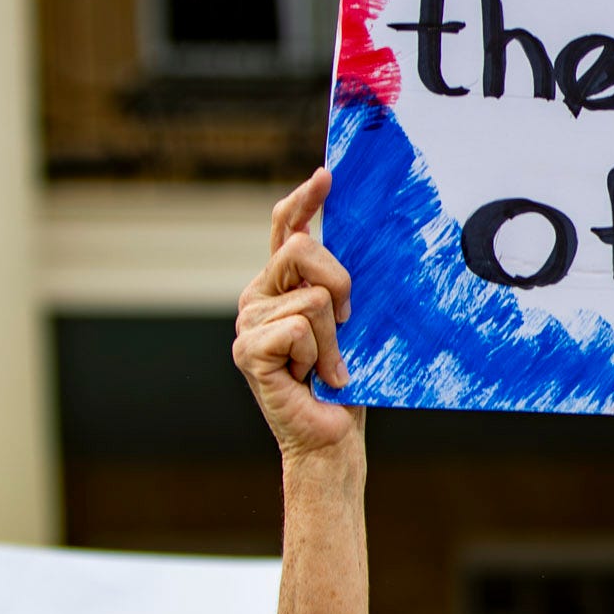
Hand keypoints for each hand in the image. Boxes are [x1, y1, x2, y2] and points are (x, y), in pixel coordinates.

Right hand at [234, 169, 364, 464]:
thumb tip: (365, 241)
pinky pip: (300, 328)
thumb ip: (342, 285)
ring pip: (313, 297)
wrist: (332, 436)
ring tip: (326, 365)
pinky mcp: (249, 350)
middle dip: (341, 284)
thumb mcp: (352, 321)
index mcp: (282, 285)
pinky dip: (320, 356)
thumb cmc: (347, 378)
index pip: (285, 228)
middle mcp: (258, 297)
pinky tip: (312, 379)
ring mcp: (248, 323)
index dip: (303, 201)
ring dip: (333, 338)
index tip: (327, 177)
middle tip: (346, 327)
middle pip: (303, 249)